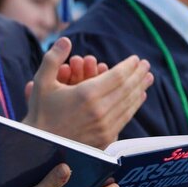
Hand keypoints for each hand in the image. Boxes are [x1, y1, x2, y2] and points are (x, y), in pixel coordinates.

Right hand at [23, 37, 152, 148]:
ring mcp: (105, 126)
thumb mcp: (41, 82)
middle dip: (138, 75)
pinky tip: (138, 98)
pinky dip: (134, 105)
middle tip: (146, 65)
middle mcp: (99, 110)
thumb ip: (53, 59)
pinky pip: (125, 118)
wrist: (40, 146)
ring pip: (129, 103)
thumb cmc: (40, 113)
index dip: (129, 66)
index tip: (136, 59)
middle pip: (127, 88)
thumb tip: (66, 40)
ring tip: (147, 79)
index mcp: (86, 94)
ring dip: (140, 89)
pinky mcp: (106, 138)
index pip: (118, 76)